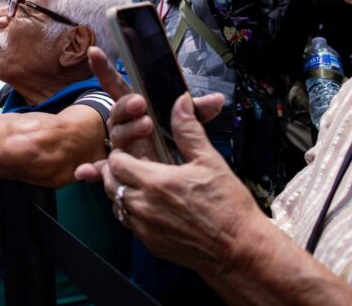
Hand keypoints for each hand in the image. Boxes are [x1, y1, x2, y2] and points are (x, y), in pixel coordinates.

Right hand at [75, 47, 224, 180]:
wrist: (174, 174)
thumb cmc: (173, 141)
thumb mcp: (187, 123)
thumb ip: (197, 112)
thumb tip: (217, 99)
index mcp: (135, 109)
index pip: (118, 86)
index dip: (105, 69)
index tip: (94, 52)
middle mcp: (124, 125)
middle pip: (118, 110)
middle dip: (127, 104)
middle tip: (140, 103)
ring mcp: (120, 146)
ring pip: (117, 135)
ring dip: (128, 128)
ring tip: (146, 125)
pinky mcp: (119, 168)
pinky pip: (103, 170)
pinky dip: (93, 171)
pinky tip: (85, 171)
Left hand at [86, 95, 262, 273]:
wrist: (241, 250)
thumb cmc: (229, 206)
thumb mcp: (209, 161)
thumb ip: (188, 131)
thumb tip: (180, 102)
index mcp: (155, 181)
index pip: (115, 161)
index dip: (121, 153)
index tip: (132, 151)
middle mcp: (143, 206)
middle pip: (110, 183)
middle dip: (116, 171)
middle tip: (132, 165)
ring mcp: (145, 228)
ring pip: (117, 204)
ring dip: (122, 192)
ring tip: (140, 184)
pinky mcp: (151, 244)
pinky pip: (130, 224)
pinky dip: (133, 213)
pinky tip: (151, 206)